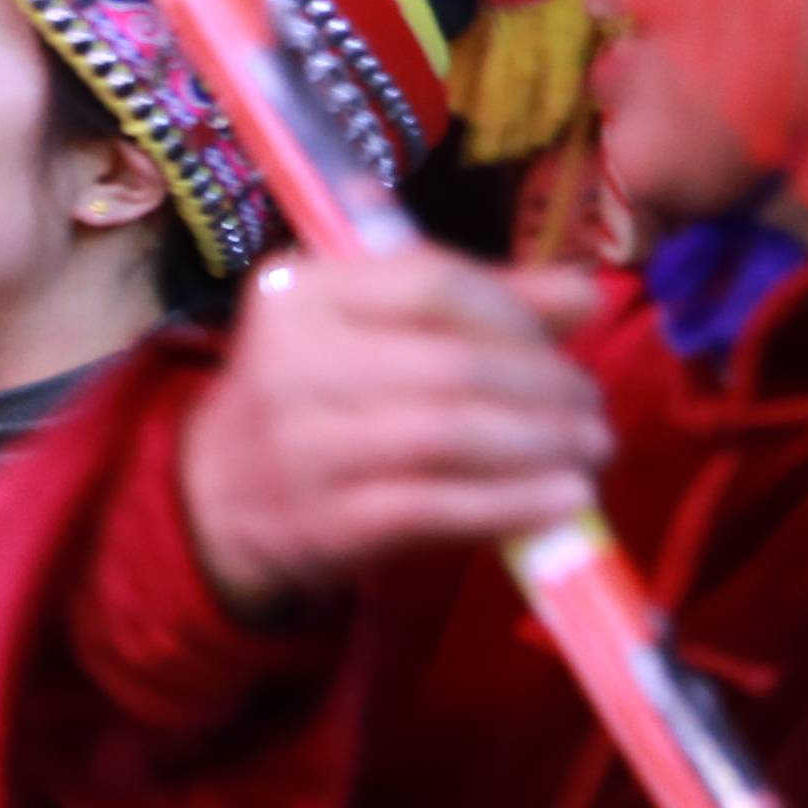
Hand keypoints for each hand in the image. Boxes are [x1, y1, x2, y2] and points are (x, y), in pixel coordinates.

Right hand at [176, 249, 617, 618]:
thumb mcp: (365, 328)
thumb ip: (472, 303)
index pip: (432, 283)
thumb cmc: (313, 398)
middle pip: (450, 366)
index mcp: (304, 293)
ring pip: (448, 437)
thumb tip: (583, 292)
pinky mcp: (322, 524)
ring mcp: (302, 448)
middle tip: (592, 410)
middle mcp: (292, 363)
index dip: (516, 311)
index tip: (570, 335)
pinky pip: (434, 508)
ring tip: (589, 451)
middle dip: (546, 388)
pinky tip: (559, 501)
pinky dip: (509, 504)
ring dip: (540, 445)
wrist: (214, 499)